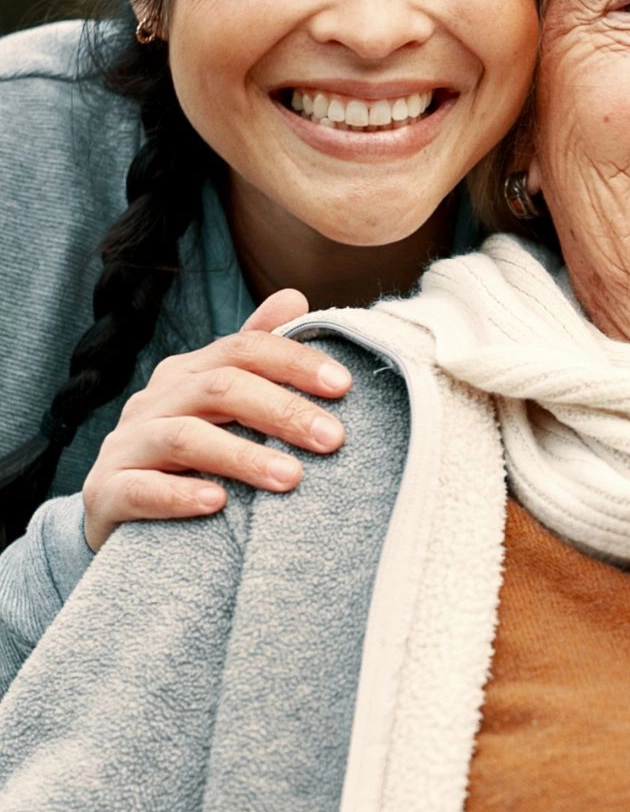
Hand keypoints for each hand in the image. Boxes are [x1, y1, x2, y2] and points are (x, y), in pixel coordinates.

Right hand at [81, 289, 349, 550]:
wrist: (118, 515)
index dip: (294, 362)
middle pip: (220, 388)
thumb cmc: (187, 456)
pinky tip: (218, 504)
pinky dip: (179, 495)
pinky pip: (138, 489)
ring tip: (291, 477)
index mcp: (186, 373)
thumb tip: (296, 296)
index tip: (344, 385)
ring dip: (241, 456)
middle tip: (333, 438)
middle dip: (281, 410)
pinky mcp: (104, 493)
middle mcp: (153, 401)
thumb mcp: (220, 403)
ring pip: (183, 438)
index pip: (243, 349)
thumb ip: (255, 353)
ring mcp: (125, 445)